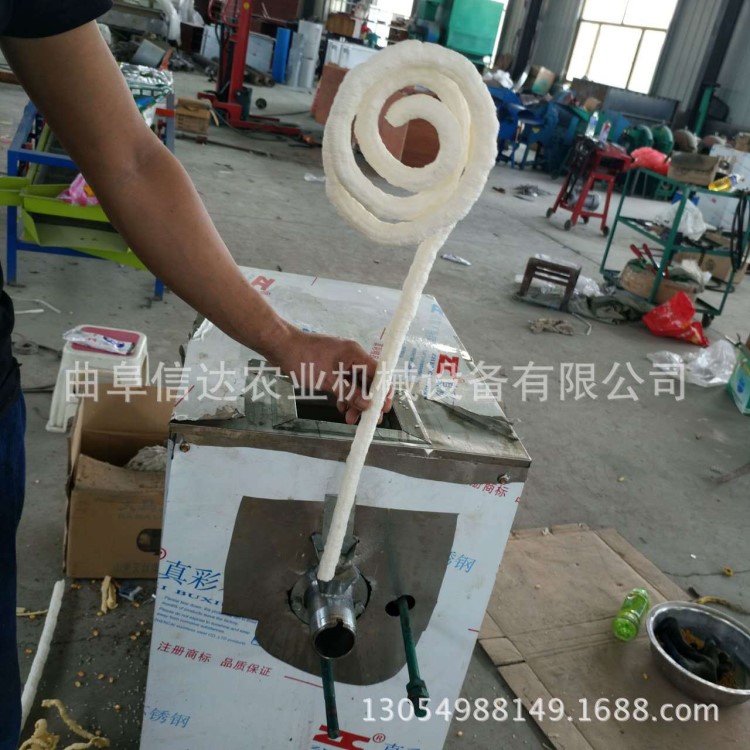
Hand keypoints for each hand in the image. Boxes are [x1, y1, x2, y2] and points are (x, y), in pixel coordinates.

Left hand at [268, 328, 392, 424]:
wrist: (280, 346)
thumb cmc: (303, 359)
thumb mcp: (327, 380)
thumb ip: (348, 393)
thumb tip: (367, 405)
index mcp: (355, 354)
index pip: (378, 373)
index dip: (383, 392)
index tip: (382, 409)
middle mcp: (352, 356)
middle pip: (368, 380)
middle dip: (367, 400)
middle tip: (367, 419)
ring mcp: (342, 360)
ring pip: (356, 383)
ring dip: (355, 400)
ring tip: (349, 418)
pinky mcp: (332, 365)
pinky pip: (345, 381)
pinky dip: (344, 394)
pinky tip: (341, 407)